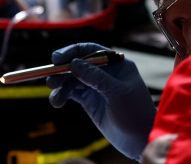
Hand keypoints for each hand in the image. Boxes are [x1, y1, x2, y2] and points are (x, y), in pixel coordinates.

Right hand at [46, 43, 155, 161]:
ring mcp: (95, 86)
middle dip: (62, 70)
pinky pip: (71, 92)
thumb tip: (73, 63)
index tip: (56, 58)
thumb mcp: (117, 92)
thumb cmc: (136, 113)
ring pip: (71, 79)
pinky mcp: (89, 100)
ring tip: (55, 98)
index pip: (91, 50)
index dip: (72, 52)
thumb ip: (96, 77)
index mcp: (116, 64)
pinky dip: (62, 95)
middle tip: (51, 79)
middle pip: (77, 64)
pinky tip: (57, 102)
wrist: (140, 140)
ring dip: (60, 86)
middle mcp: (104, 72)